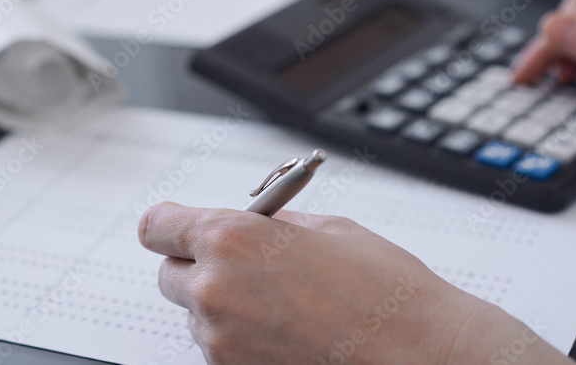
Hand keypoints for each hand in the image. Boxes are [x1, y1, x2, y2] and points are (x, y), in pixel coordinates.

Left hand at [139, 202, 571, 364]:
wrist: (418, 353)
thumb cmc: (383, 290)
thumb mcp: (324, 228)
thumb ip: (270, 223)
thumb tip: (251, 223)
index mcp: (230, 239)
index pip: (157, 225)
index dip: (171, 224)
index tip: (179, 226)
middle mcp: (214, 290)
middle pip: (169, 274)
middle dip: (199, 266)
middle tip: (240, 265)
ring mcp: (221, 341)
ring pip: (196, 316)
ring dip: (223, 306)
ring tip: (281, 303)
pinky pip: (219, 348)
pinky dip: (240, 338)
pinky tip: (286, 330)